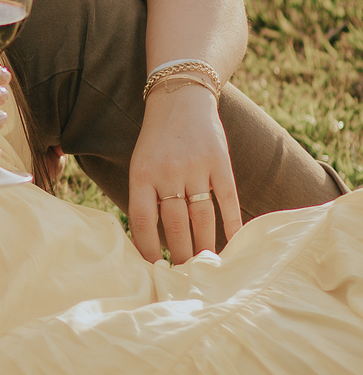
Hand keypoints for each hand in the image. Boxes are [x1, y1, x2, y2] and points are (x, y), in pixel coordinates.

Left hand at [127, 84, 242, 263]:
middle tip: (185, 276)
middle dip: (180, 255)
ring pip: (202, 218)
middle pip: (176, 225)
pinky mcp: (220, 163)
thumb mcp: (141, 165)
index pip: (143, 222)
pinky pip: (227, 200)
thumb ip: (147, 198)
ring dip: (204, 245)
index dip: (148, 249)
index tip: (155, 269)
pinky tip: (233, 243)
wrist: (181, 99)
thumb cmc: (157, 141)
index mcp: (142, 175)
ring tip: (205, 266)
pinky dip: (231, 224)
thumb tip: (153, 243)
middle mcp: (168, 172)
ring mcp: (196, 167)